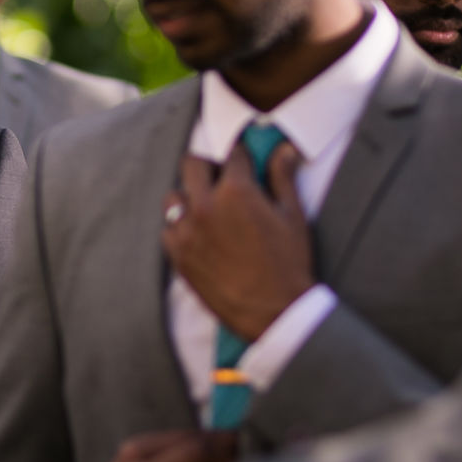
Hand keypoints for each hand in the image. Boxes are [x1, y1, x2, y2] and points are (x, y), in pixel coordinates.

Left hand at [163, 139, 314, 340]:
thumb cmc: (289, 263)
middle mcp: (205, 206)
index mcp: (236, 191)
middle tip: (224, 181)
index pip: (232, 155)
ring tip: (208, 209)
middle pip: (193, 164)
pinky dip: (180, 228)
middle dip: (209, 167)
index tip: (245, 164)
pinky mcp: (178, 256)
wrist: (274, 311)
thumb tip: (284, 149)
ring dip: (189, 196)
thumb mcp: (293, 216)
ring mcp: (187, 232)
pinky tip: (199, 235)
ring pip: (174, 196)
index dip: (242, 158)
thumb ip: (283, 178)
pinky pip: (168, 230)